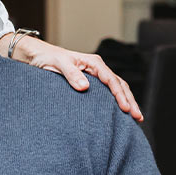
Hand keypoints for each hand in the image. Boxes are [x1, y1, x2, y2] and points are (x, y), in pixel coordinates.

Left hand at [0, 34, 141, 121]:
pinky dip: (116, 102)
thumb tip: (85, 87)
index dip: (120, 95)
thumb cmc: (47, 58)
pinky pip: (108, 93)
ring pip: (117, 89)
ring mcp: (95, 76)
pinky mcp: (90, 83)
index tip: (126, 109)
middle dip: (130, 101)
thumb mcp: (58, 64)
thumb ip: (71, 74)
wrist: (37, 56)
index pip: (112, 80)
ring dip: (127, 102)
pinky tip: (120, 113)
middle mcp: (97, 68)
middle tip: (138, 117)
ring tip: (135, 118)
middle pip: (120, 85)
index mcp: (93, 63)